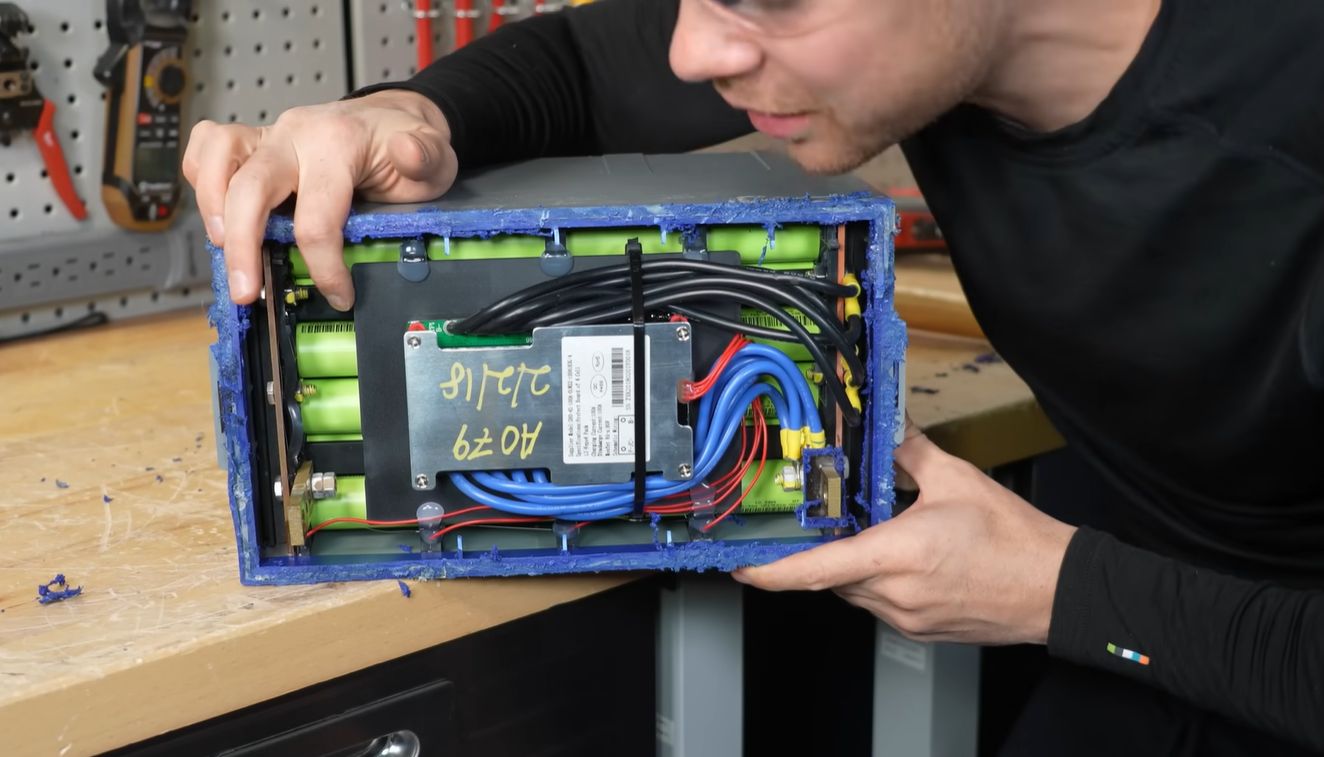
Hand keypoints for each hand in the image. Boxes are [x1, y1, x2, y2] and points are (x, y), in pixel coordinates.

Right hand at [182, 90, 457, 309]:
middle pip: (250, 188)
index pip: (317, 216)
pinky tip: (217, 215)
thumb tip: (408, 153)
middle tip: (246, 291)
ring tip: (224, 252)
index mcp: (339, 143)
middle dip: (243, 246)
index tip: (339, 295)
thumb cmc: (403, 145)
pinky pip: (207, 146)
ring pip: (216, 158)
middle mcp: (295, 134)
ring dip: (211, 209)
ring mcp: (269, 135)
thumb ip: (425, 157)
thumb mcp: (433, 155)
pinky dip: (201, 179)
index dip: (324, 266)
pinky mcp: (253, 141)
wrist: (388, 118)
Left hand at [733, 417, 1075, 644]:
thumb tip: (887, 427)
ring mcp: (907, 618)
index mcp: (895, 556)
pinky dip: (878, 580)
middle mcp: (894, 595)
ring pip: (855, 591)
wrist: (1057, 590)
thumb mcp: (956, 480)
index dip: (771, 572)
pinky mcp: (921, 629)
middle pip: (832, 576)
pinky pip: (880, 604)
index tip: (743, 567)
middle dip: (824, 551)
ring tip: (879, 534)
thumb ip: (910, 452)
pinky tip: (904, 556)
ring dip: (854, 564)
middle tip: (824, 524)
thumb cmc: (1015, 542)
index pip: (814, 571)